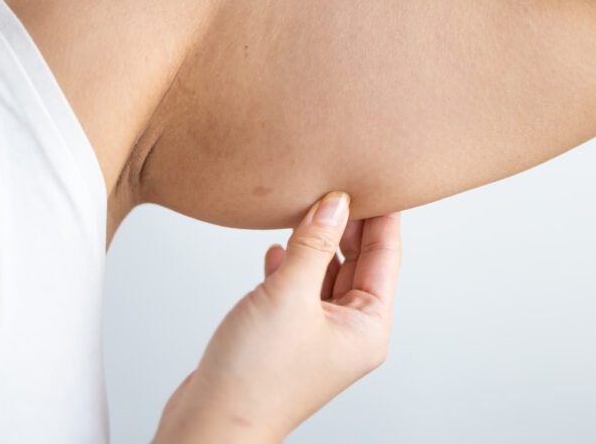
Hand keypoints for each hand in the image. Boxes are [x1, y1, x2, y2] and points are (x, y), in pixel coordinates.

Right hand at [153, 191, 401, 442]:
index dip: (382, 214)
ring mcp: (318, 335)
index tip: (377, 177)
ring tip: (305, 203)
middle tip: (336, 181)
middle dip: (347, 224)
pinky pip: (298, 289)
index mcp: (368, 326)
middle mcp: (350, 331)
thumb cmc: (256, 376)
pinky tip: (276, 247)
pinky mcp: (287, 337)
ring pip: (325, 273)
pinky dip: (290, 266)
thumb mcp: (289, 294)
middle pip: (359, 262)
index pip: (385, 256)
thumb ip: (314, 244)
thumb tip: (336, 202)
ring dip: (315, 242)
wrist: (210, 424)